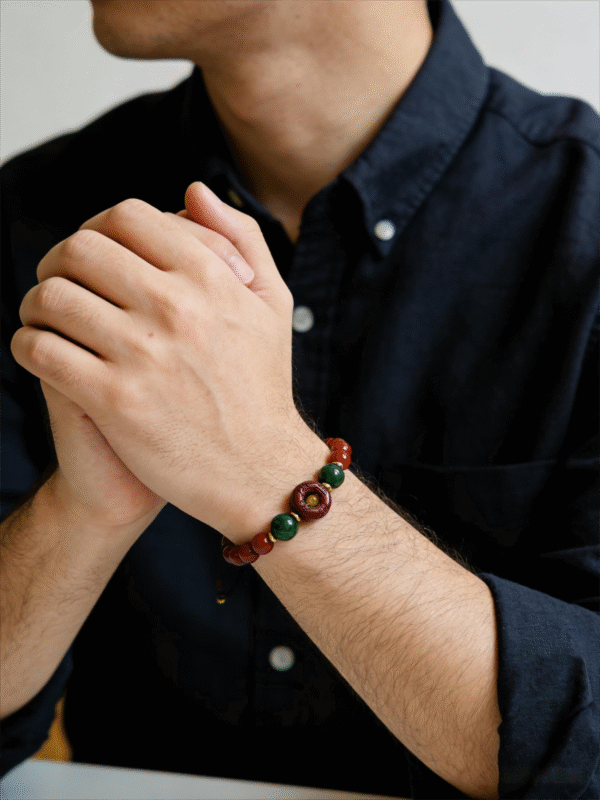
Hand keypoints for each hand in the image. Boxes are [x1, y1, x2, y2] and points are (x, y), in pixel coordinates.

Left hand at [11, 182, 304, 537]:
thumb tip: (191, 190)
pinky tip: (44, 355)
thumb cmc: (263, 387)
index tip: (94, 256)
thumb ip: (240, 238)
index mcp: (209, 277)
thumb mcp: (272, 304)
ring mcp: (142, 354)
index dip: (97, 228)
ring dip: (36, 304)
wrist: (258, 471)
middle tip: (61, 285)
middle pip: (79, 250)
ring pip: (51, 297)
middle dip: (57, 261)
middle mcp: (174, 307)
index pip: (126, 217)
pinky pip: (41, 350)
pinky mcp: (114, 401)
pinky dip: (28, 345)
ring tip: (47, 322)